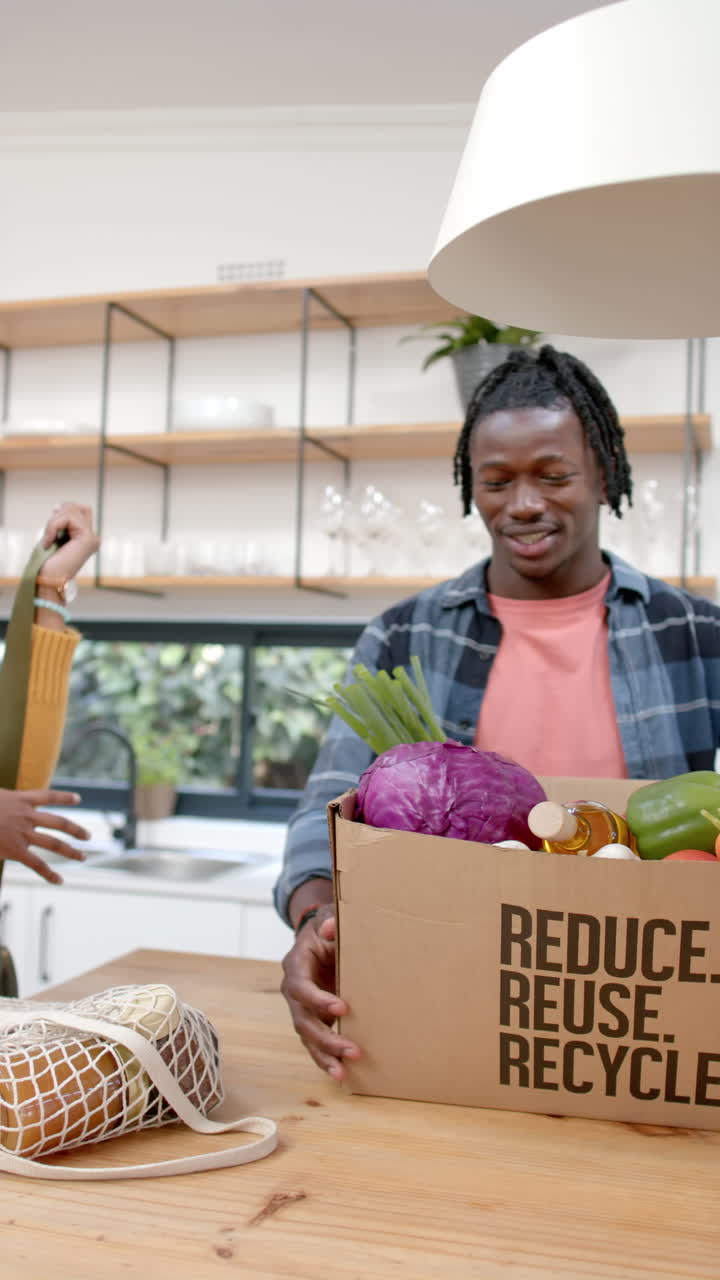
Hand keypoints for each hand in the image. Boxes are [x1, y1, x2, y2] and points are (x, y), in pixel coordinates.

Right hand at [0, 789, 89, 884]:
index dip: (65, 797)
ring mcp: (23, 832)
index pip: (49, 796)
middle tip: (88, 836)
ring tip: (82, 857)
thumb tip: (3, 800)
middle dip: (75, 829)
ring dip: (70, 851)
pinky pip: (37, 863)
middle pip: (59, 822)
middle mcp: (26, 815)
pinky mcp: (16, 849)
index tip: (79, 798)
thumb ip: (2, 800)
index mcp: (21, 800)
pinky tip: (60, 880)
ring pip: (54, 843)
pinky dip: (49, 873)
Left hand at [40, 502, 99, 579]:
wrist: (49, 580)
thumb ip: (60, 521)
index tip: (53, 516)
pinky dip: (53, 526)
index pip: (82, 510)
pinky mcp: (88, 538)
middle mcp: (93, 538)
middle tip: (50, 531)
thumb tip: (58, 505)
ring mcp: (92, 538)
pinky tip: (49, 541)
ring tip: (49, 539)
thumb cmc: (48, 563)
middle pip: (78, 507)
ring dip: (54, 522)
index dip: (66, 509)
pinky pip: (68, 518)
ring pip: (71, 510)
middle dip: (60, 514)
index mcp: (86, 538)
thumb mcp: (54, 536)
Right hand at [280, 905, 360, 1079]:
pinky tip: (341, 1073)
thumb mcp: (328, 918)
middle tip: (351, 1049)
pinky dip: (325, 1058)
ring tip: (342, 1072)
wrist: (322, 936)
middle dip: (325, 1037)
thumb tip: (328, 928)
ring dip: (325, 1055)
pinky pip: (315, 1042)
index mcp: (296, 965)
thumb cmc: (327, 927)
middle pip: (302, 1020)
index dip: (318, 999)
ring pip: (307, 1036)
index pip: (300, 987)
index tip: (342, 1008)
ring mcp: (302, 1007)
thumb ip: (328, 922)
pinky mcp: (313, 1018)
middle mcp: (294, 990)